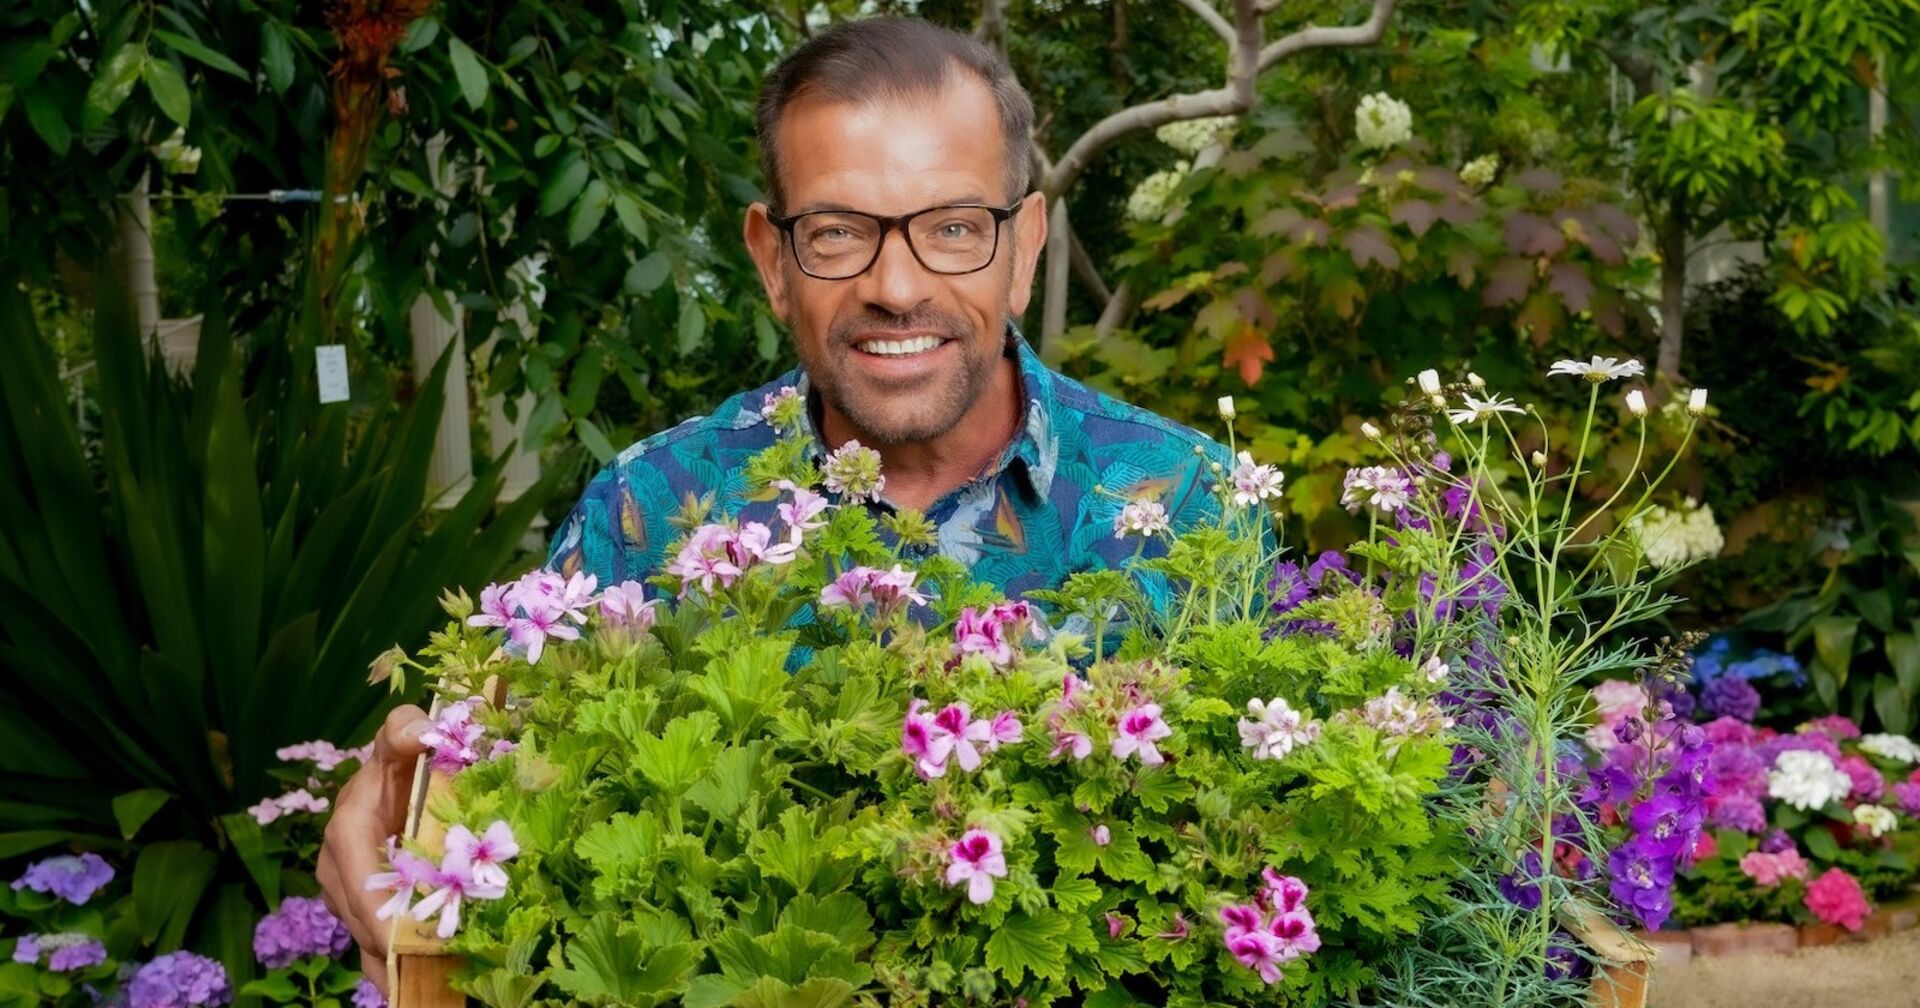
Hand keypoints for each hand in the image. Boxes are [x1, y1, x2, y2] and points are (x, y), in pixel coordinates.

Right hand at [317, 705, 429, 995]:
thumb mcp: (401, 743)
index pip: (357, 884)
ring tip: (428, 989)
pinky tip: (422, 988)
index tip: (403, 946)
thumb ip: (405, 733)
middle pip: (367, 926)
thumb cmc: (399, 763)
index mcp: (346, 834)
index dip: (378, 921)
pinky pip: (378, 947)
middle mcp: (337, 872)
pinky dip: (400, 968)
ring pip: (372, 943)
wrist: (391, 782)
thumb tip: (418, 732)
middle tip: (435, 969)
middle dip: (399, 952)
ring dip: (401, 966)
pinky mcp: (362, 910)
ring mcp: (347, 895)